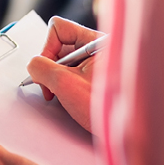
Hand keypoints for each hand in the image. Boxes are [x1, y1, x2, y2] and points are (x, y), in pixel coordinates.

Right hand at [26, 17, 102, 131]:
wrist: (129, 135)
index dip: (47, 49)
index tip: (46, 71)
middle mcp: (99, 49)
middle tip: (51, 88)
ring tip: (63, 96)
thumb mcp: (65, 84)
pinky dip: (65, 85)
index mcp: (97, 42)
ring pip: (64, 61)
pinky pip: (73, 73)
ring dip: (57, 79)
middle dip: (50, 67)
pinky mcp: (97, 78)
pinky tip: (70, 99)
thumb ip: (41, 68)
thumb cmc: (109, 110)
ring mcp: (99, 64)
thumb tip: (33, 65)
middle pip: (60, 45)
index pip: (59, 28)